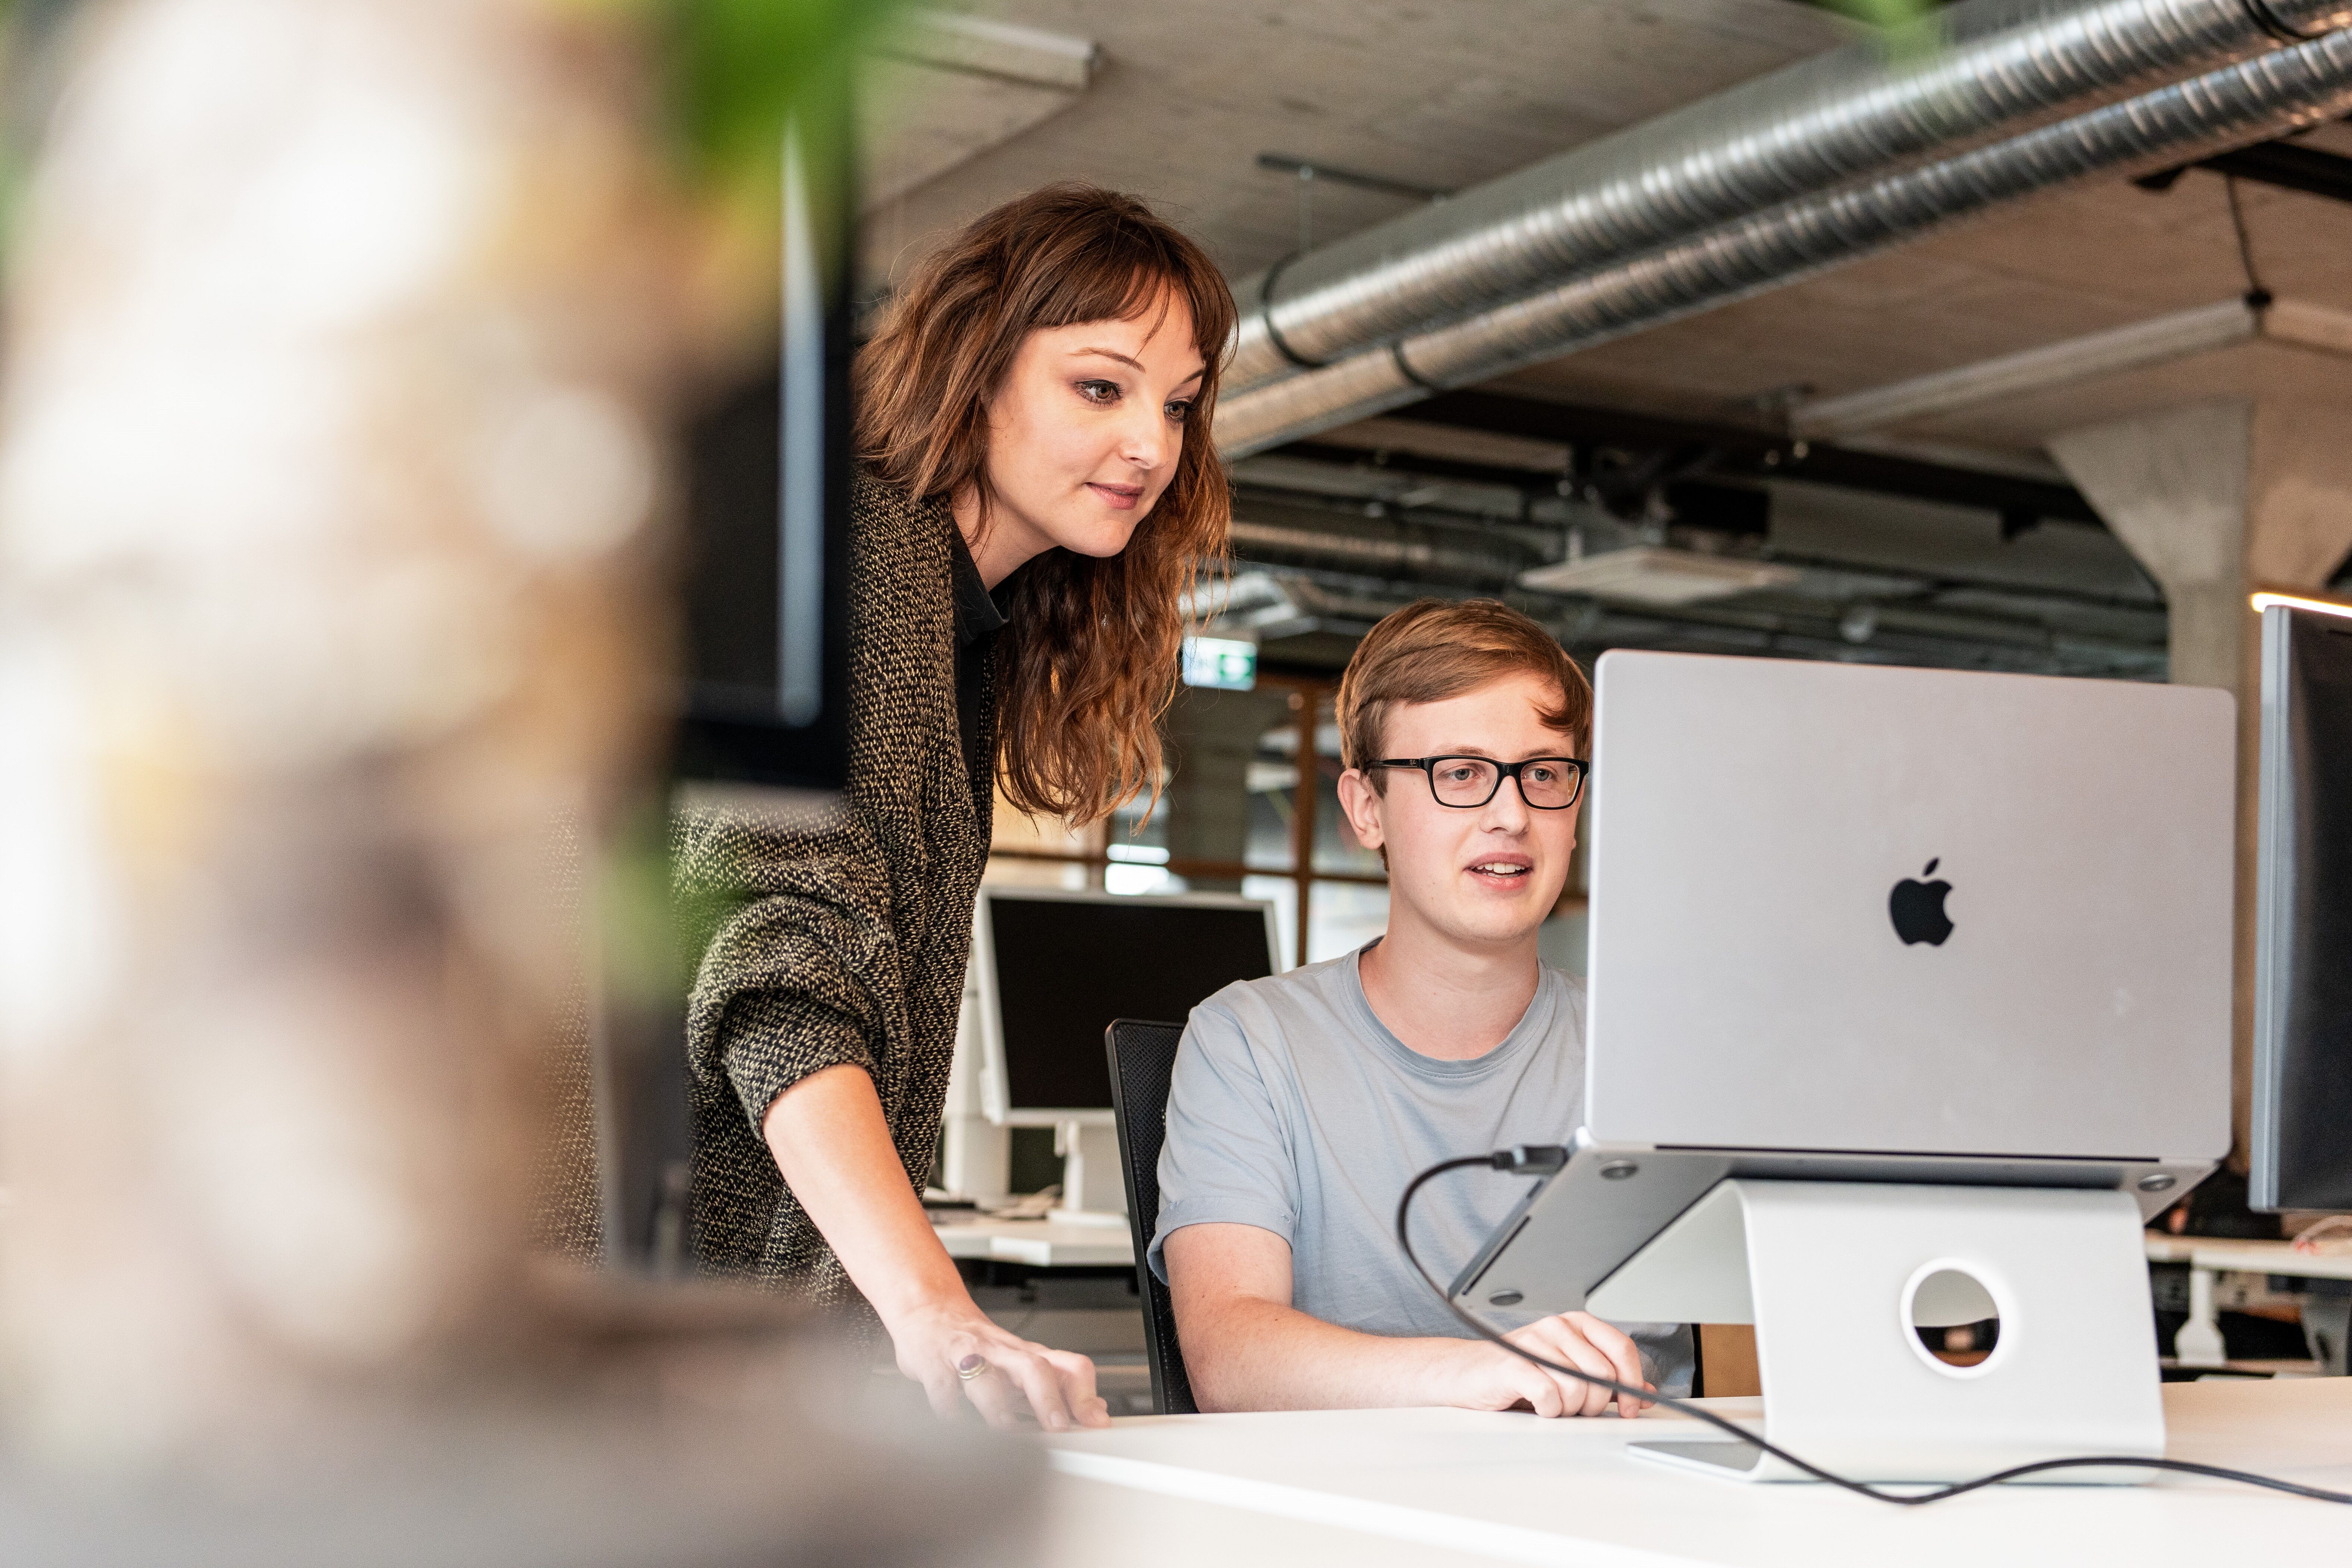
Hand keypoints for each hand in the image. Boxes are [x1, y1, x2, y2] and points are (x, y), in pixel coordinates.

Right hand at [887, 1300, 1110, 1431]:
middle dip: (1048, 1399)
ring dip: (997, 1406)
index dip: (1084, 1394)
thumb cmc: (976, 1342)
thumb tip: (1095, 1410)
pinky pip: (943, 1389)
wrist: (928, 1308)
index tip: (1094, 1422)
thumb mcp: (1019, 1360)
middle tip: (1056, 1427)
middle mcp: (1002, 1353)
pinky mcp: (934, 1363)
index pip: (1069, 1365)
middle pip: (1034, 1367)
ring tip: (1005, 1428)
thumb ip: (1054, 1385)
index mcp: (1026, 1355)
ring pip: (986, 1376)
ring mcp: (967, 1356)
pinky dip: (949, 1411)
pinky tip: (955, 1423)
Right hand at [1441, 1311, 1655, 1417]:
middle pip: (1602, 1373)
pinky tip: (1538, 1406)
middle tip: (1577, 1410)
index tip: (1632, 1407)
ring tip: (1552, 1406)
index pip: (1621, 1347)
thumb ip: (1607, 1381)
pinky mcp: (1514, 1363)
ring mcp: (1535, 1342)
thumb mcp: (1569, 1373)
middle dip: (1595, 1403)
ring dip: (1569, 1410)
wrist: (1469, 1375)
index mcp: (1576, 1324)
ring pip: (1578, 1389)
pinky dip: (1549, 1411)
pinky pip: (1550, 1396)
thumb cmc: (1519, 1373)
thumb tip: (1645, 1393)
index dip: (1632, 1382)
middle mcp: (1557, 1327)